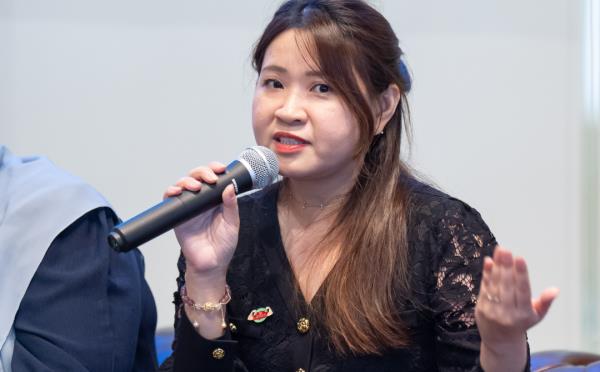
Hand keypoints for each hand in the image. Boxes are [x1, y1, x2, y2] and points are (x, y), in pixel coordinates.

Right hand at [163, 162, 238, 277]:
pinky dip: (170, 192)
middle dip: (202, 172)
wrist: (211, 264)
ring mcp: (189, 207)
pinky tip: (176, 192)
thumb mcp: (232, 223)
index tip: (220, 169)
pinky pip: (170, 200)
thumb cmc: (223, 245)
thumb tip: (230, 186)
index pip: (213, 178)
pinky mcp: (177, 216)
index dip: (214, 169)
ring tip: (196, 186)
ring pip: (183, 185)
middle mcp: (201, 200)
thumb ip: (231, 205)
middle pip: (197, 177)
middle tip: (210, 178)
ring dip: (187, 180)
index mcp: (216, 200)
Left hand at [475, 246, 558, 370]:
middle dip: (506, 266)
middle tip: (506, 250)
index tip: (520, 258)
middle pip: (507, 285)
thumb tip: (555, 290)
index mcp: (524, 314)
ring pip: (495, 285)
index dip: (521, 274)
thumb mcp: (536, 316)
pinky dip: (486, 274)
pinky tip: (488, 261)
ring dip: (496, 266)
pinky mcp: (481, 308)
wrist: (500, 341)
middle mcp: (508, 313)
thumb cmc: (521, 323)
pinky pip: (484, 288)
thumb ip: (545, 302)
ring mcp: (493, 311)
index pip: (523, 291)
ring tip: (499, 251)